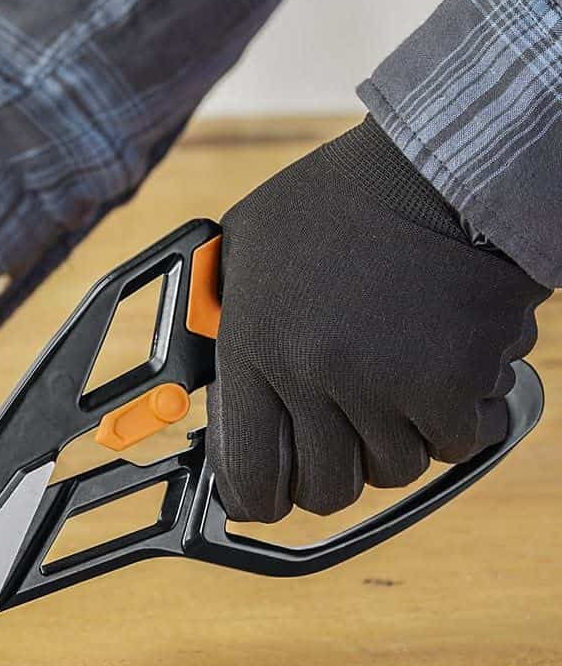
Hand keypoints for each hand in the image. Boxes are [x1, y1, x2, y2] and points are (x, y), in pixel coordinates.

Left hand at [206, 116, 549, 521]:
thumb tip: (209, 390)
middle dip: (331, 471)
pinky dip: (456, 418)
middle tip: (340, 435)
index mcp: (253, 347)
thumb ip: (226, 326)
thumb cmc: (337, 204)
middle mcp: (311, 378)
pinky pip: (455, 446)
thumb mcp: (244, 252)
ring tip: (396, 376)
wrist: (438, 167)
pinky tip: (446, 366)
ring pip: (393, 472)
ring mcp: (383, 388)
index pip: (244, 476)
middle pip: (324, 491)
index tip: (264, 495)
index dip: (255, 498)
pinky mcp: (451, 388)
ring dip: (397, 438)